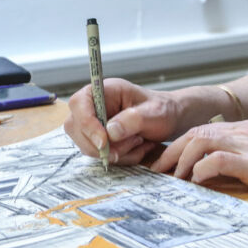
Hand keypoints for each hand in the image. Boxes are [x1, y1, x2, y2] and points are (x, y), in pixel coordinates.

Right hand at [63, 78, 180, 165]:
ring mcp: (93, 124)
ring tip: (139, 142)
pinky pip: (99, 156)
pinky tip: (137, 148)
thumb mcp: (155, 112)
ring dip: (116, 152)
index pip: (79, 103)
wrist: (170, 121)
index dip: (87, 123)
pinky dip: (120, 158)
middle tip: (135, 141)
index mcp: (105, 90)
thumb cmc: (164, 110)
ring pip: (88, 147)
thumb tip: (110, 132)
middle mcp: (94, 106)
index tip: (104, 141)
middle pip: (77, 129)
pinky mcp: (98, 140)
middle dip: (105, 144)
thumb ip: (133, 119)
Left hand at [150, 119, 247, 204]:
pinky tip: (197, 181)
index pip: (202, 129)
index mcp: (245, 129)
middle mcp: (246, 132)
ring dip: (183, 161)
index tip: (165, 163)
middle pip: (196, 132)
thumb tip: (200, 174)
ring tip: (176, 179)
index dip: (179, 145)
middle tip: (160, 172)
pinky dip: (202, 169)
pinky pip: (219, 159)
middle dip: (173, 151)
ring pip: (203, 141)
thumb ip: (233, 160)